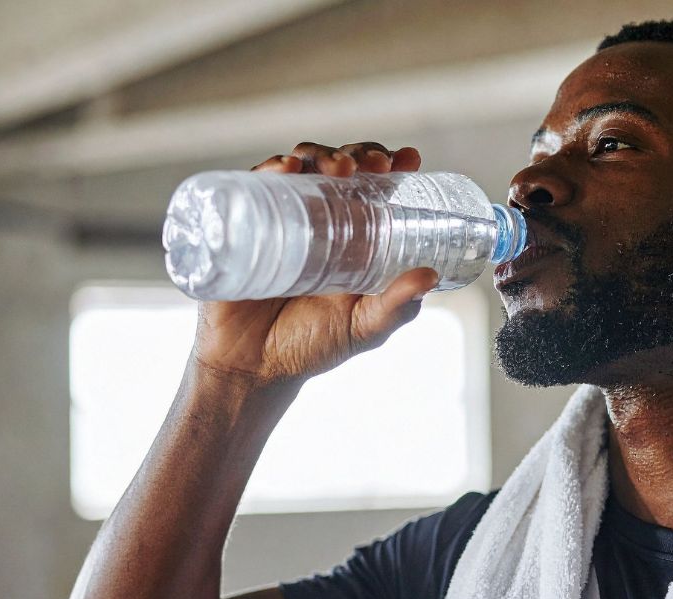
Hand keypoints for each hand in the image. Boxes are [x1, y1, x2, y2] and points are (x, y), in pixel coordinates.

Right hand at [191, 142, 436, 384]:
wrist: (251, 370)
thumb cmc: (309, 347)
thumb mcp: (363, 328)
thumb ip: (395, 307)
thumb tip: (429, 276)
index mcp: (352, 236)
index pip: (375, 187)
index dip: (392, 164)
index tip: (409, 158)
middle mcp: (317, 220)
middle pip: (340, 168)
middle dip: (360, 154)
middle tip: (374, 164)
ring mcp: (280, 219)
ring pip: (302, 166)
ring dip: (322, 154)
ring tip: (339, 167)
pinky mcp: (243, 224)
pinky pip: (255, 185)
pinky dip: (271, 167)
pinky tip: (287, 167)